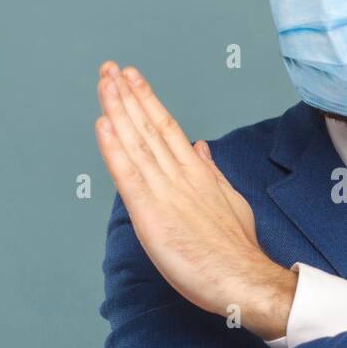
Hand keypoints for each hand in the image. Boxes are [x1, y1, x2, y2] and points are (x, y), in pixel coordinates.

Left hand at [94, 61, 295, 338]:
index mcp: (198, 173)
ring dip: (118, 109)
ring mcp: (165, 192)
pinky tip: (103, 124)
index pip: (168, 127)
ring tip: (104, 82)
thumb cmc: (237, 250)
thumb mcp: (229, 201)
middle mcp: (181, 175)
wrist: (243, 279)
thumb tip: (200, 148)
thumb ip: (210, 173)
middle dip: (127, 95)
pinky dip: (113, 148)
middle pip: (149, 126)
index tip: (132, 78)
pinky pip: (128, 174)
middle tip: (109, 68)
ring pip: (137, 142)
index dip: (147, 100)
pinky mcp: (151, 213)